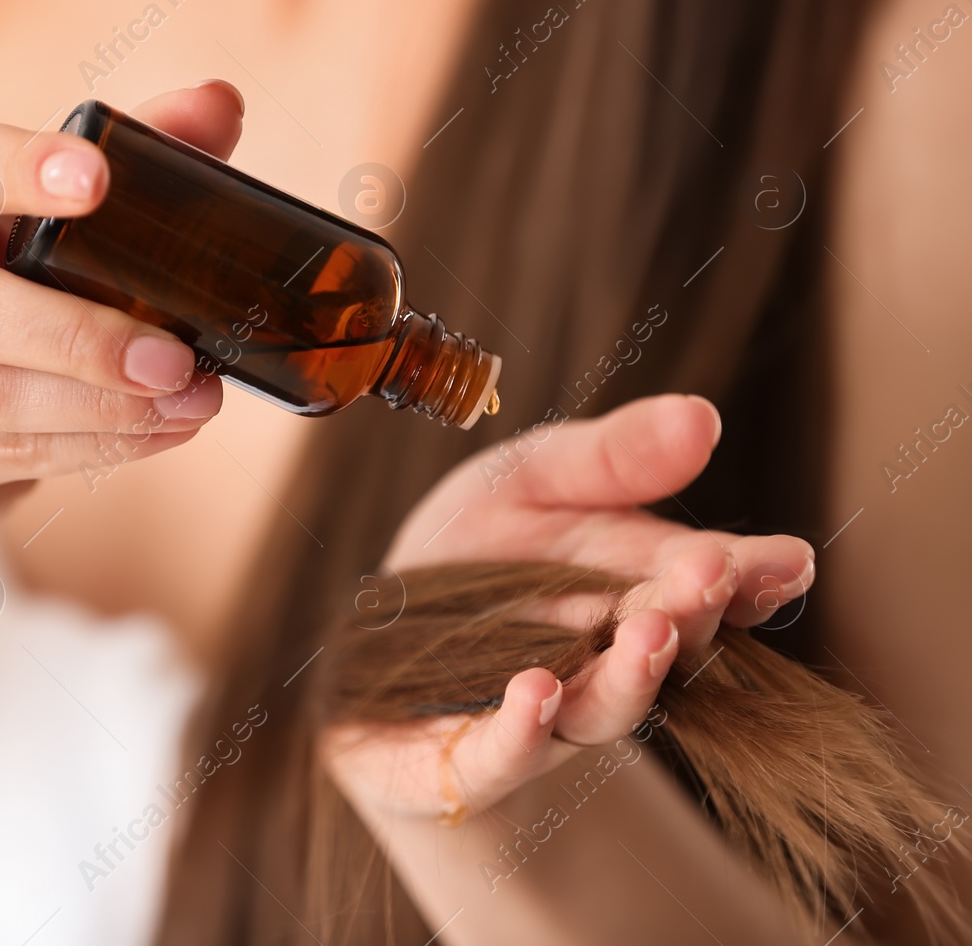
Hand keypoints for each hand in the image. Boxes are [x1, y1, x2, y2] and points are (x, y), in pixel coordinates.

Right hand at [0, 82, 245, 518]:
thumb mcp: (35, 215)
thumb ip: (123, 154)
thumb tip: (219, 103)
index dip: (15, 168)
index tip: (99, 179)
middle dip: (80, 335)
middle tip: (177, 356)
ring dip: (99, 404)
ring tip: (189, 401)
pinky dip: (88, 446)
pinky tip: (152, 432)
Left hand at [322, 394, 815, 820]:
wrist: (386, 633)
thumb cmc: (479, 546)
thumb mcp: (533, 477)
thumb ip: (612, 456)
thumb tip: (703, 416)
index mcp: (638, 589)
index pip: (710, 583)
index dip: (752, 574)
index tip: (789, 559)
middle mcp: (607, 661)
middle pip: (665, 644)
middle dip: (691, 609)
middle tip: (713, 572)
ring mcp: (546, 718)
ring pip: (601, 709)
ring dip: (631, 677)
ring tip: (650, 634)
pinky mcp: (469, 758)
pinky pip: (502, 753)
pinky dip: (522, 730)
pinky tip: (534, 692)